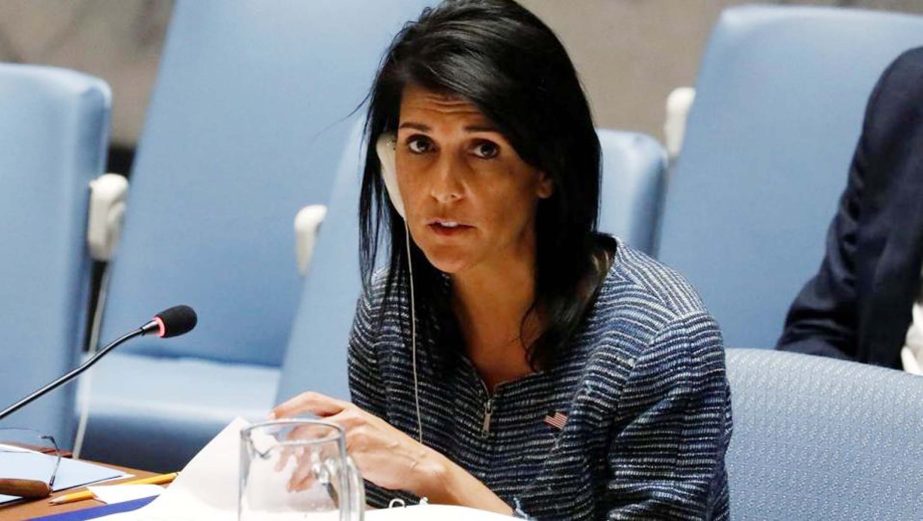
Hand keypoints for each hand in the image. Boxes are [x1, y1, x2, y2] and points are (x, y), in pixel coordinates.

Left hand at [271, 392, 444, 496]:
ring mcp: (354, 432)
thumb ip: (340, 433)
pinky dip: (311, 474)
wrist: (416, 463)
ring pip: (312, 444)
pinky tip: (307, 483)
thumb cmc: (389, 451)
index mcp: (349, 409)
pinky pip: (325, 460)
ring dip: (297, 465)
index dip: (289, 406)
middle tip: (279, 460)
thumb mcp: (364, 432)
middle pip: (306, 424)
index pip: (312, 399)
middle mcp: (350, 416)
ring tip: (292, 480)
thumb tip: (312, 448)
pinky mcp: (358, 450)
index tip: (272, 415)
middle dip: (287, 444)